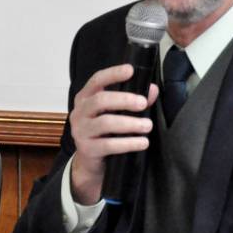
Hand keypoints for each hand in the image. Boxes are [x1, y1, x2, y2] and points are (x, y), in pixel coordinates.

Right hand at [69, 64, 158, 203]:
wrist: (90, 162)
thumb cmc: (104, 131)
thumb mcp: (115, 113)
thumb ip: (134, 100)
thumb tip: (153, 89)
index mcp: (85, 98)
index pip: (97, 80)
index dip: (113, 74)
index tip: (130, 70)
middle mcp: (79, 112)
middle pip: (100, 100)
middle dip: (124, 100)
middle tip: (143, 104)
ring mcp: (81, 130)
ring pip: (106, 123)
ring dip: (130, 123)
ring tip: (148, 126)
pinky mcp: (87, 149)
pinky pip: (109, 144)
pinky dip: (128, 143)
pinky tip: (142, 142)